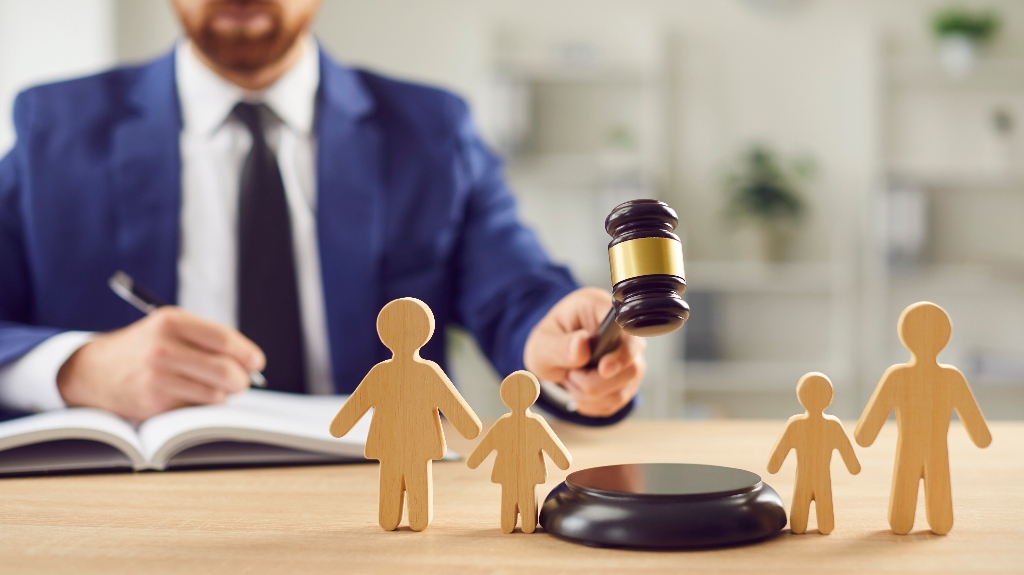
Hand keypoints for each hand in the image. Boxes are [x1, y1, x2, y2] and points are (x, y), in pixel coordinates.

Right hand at [57, 307, 264, 419]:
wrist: (95, 370)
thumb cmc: (148, 346)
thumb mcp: (171, 328)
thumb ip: (209, 340)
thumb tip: (252, 365)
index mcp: (171, 321)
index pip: (224, 340)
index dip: (247, 354)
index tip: (257, 363)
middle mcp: (162, 347)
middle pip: (225, 370)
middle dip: (241, 380)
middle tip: (242, 382)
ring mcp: (156, 377)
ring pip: (214, 393)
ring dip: (220, 394)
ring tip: (207, 386)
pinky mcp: (151, 402)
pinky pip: (194, 408)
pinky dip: (198, 404)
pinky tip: (183, 395)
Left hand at [524, 287, 645, 417]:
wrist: (552, 354)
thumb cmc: (549, 341)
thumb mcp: (542, 342)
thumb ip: (560, 346)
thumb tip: (582, 345)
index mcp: (602, 310)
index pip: (629, 329)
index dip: (622, 353)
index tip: (603, 369)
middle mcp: (626, 335)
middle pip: (629, 369)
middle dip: (591, 381)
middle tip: (570, 372)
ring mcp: (631, 360)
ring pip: (621, 392)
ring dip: (588, 395)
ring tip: (572, 377)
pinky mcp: (628, 382)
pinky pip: (615, 403)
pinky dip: (592, 404)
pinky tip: (579, 389)